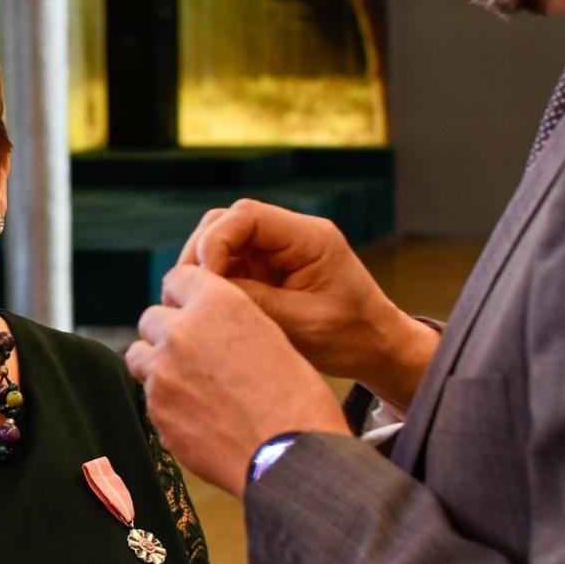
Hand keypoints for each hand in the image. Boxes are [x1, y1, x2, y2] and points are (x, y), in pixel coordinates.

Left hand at [126, 263, 346, 496]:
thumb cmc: (296, 400)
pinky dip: (167, 403)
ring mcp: (163, 373)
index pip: (177, 278)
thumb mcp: (271, 337)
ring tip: (193, 386)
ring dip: (159, 365)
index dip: (185, 296)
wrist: (292, 457)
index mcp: (218, 304)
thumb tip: (206, 322)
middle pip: (152, 318)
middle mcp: (182, 332)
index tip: (193, 311)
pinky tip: (199, 417)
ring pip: (140, 356)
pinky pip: (150, 398)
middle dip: (168, 332)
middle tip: (195, 355)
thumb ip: (229, 321)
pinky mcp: (156, 411)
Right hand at [178, 199, 434, 408]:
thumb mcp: (302, 324)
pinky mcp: (265, 268)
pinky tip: (208, 308)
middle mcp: (290, 235)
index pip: (247, 216)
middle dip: (201, 254)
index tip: (205, 278)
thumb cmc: (351, 336)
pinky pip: (227, 264)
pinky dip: (213, 283)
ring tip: (196, 302)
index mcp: (309, 237)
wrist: (376, 348)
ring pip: (220, 241)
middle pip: (226, 222)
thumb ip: (254, 302)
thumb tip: (203, 290)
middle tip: (188, 292)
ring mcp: (276, 250)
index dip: (215, 241)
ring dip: (203, 269)